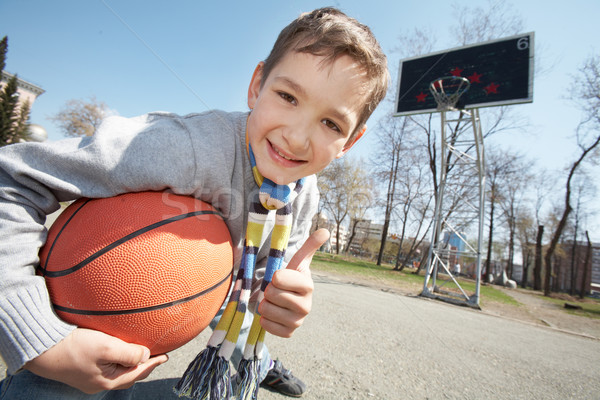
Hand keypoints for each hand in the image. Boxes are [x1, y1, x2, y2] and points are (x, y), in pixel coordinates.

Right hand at [24, 328, 167, 393]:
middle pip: (128, 376)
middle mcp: (98, 382)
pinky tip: (116, 352)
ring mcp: (88, 378)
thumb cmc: (74, 347)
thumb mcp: (106, 347)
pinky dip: (116, 360)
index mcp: (107, 381)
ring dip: (130, 363)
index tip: (165, 355)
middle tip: (156, 356)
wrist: (41, 349)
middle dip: (143, 366)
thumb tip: (146, 355)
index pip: (137, 373)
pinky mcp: (80, 369)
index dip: (153, 363)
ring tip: (139, 354)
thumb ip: (129, 352)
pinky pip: (105, 366)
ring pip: (116, 372)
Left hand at [258, 228, 329, 337]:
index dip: (275, 276)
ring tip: (275, 301)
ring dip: (265, 304)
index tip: (281, 277)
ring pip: (266, 310)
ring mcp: (299, 321)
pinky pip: (267, 325)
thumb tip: (326, 231)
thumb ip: (310, 246)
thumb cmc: (291, 277)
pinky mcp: (289, 332)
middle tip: (277, 289)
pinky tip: (274, 313)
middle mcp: (307, 306)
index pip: (278, 278)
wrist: (289, 298)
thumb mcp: (298, 261)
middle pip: (271, 294)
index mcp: (308, 286)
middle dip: (269, 290)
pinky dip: (265, 319)